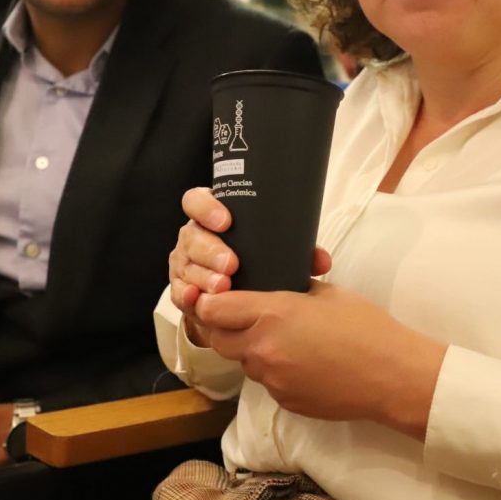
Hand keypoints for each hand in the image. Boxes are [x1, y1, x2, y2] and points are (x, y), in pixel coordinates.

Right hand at [168, 187, 330, 346]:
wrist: (234, 284)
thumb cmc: (252, 255)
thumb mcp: (269, 246)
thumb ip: (294, 249)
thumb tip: (321, 261)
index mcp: (210, 215)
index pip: (196, 200)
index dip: (206, 208)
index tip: (226, 221)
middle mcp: (193, 235)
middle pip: (192, 236)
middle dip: (211, 250)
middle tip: (231, 264)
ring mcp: (184, 261)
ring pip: (186, 265)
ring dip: (204, 276)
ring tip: (223, 286)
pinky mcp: (181, 287)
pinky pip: (179, 291)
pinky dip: (187, 296)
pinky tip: (196, 299)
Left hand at [194, 282, 446, 439]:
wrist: (391, 375)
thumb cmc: (366, 327)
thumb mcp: (326, 293)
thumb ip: (292, 289)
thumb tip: (276, 288)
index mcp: (272, 314)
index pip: (212, 309)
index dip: (206, 301)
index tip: (211, 295)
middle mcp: (263, 348)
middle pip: (215, 339)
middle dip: (217, 326)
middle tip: (231, 314)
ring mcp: (272, 379)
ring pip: (244, 361)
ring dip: (250, 348)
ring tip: (281, 337)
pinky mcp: (284, 400)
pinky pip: (267, 381)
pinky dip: (275, 369)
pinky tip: (302, 361)